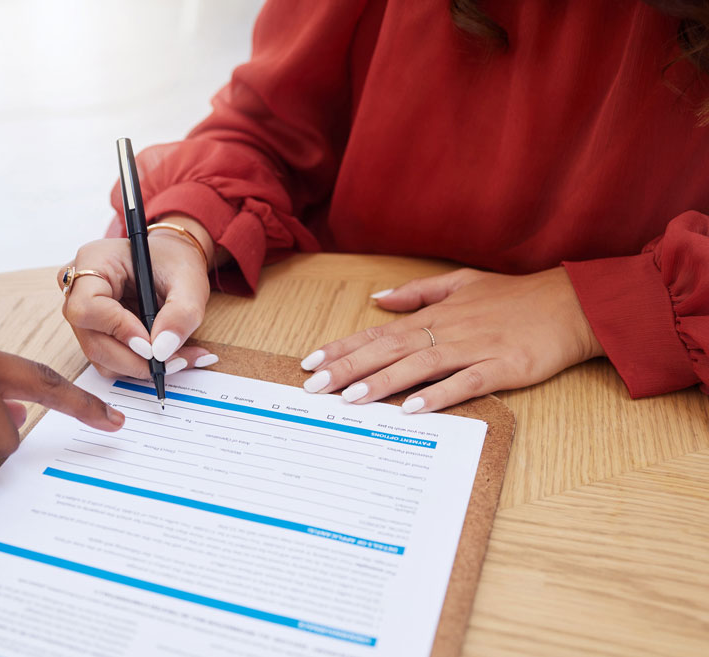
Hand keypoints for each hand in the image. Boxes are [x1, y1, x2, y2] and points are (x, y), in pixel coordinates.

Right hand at [61, 216, 218, 378]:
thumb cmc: (174, 261)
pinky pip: (109, 360)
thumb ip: (181, 313)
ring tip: (180, 358)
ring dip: (140, 366)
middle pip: (92, 340)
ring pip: (100, 356)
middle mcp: (78, 289)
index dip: (117, 329)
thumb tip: (162, 350)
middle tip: (173, 361)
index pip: (87, 306)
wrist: (171, 263)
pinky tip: (167, 357)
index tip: (151, 345)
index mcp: (94, 261)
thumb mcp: (188, 281)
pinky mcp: (93, 332)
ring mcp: (83, 314)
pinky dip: (139, 365)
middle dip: (134, 359)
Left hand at [299, 267, 603, 411]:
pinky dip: (439, 395)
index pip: (378, 333)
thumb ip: (418, 294)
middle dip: (348, 368)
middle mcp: (447, 329)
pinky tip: (414, 409)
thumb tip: (379, 299)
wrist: (572, 304)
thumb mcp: (461, 283)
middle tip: (314, 386)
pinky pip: (466, 383)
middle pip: (388, 350)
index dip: (343, 348)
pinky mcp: (503, 367)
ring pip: (419, 366)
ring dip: (383, 382)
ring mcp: (474, 348)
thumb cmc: (515, 297)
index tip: (311, 362)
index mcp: (435, 315)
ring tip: (351, 397)